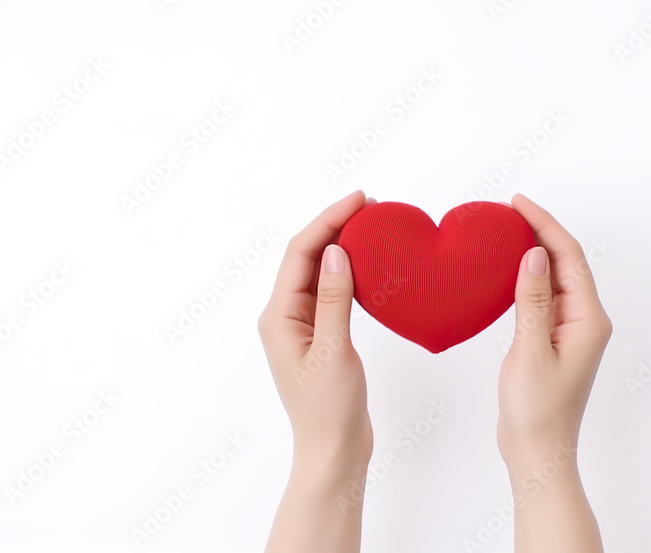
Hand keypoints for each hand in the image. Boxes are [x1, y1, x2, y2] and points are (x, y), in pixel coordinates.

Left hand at [258, 190, 373, 552]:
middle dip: (335, 226)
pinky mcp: (320, 337)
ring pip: (319, 272)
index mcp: (279, 317)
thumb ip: (335, 300)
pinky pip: (330, 293)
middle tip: (371, 207)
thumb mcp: (334, 351)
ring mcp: (302, 327)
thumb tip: (337, 252)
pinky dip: (348, 273)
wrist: (332, 450)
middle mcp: (285, 316)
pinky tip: (367, 266)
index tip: (360, 200)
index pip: (301, 253)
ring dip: (342, 246)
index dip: (328, 220)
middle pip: (307, 256)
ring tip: (371, 227)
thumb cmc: (328, 409)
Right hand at [497, 193, 610, 552]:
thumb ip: (532, 300)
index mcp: (589, 319)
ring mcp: (571, 331)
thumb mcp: (530, 351)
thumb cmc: (537, 411)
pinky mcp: (554, 341)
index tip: (518, 202)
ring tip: (506, 231)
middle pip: (566, 262)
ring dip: (534, 253)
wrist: (538, 452)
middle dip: (540, 231)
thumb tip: (534, 254)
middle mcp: (585, 320)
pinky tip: (508, 272)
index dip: (545, 224)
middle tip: (508, 210)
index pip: (569, 257)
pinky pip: (543, 298)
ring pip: (555, 279)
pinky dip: (527, 279)